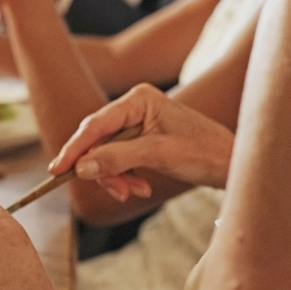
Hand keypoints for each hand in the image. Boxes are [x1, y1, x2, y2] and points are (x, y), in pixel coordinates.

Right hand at [50, 84, 234, 200]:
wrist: (233, 164)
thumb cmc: (204, 152)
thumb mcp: (158, 155)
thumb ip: (117, 158)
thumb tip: (81, 167)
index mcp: (139, 98)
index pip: (95, 124)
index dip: (74, 148)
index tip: (57, 169)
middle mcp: (135, 106)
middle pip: (98, 140)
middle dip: (102, 168)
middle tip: (116, 191)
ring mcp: (139, 122)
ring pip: (107, 153)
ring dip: (116, 176)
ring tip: (134, 191)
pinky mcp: (143, 139)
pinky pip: (120, 159)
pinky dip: (126, 176)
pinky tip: (141, 186)